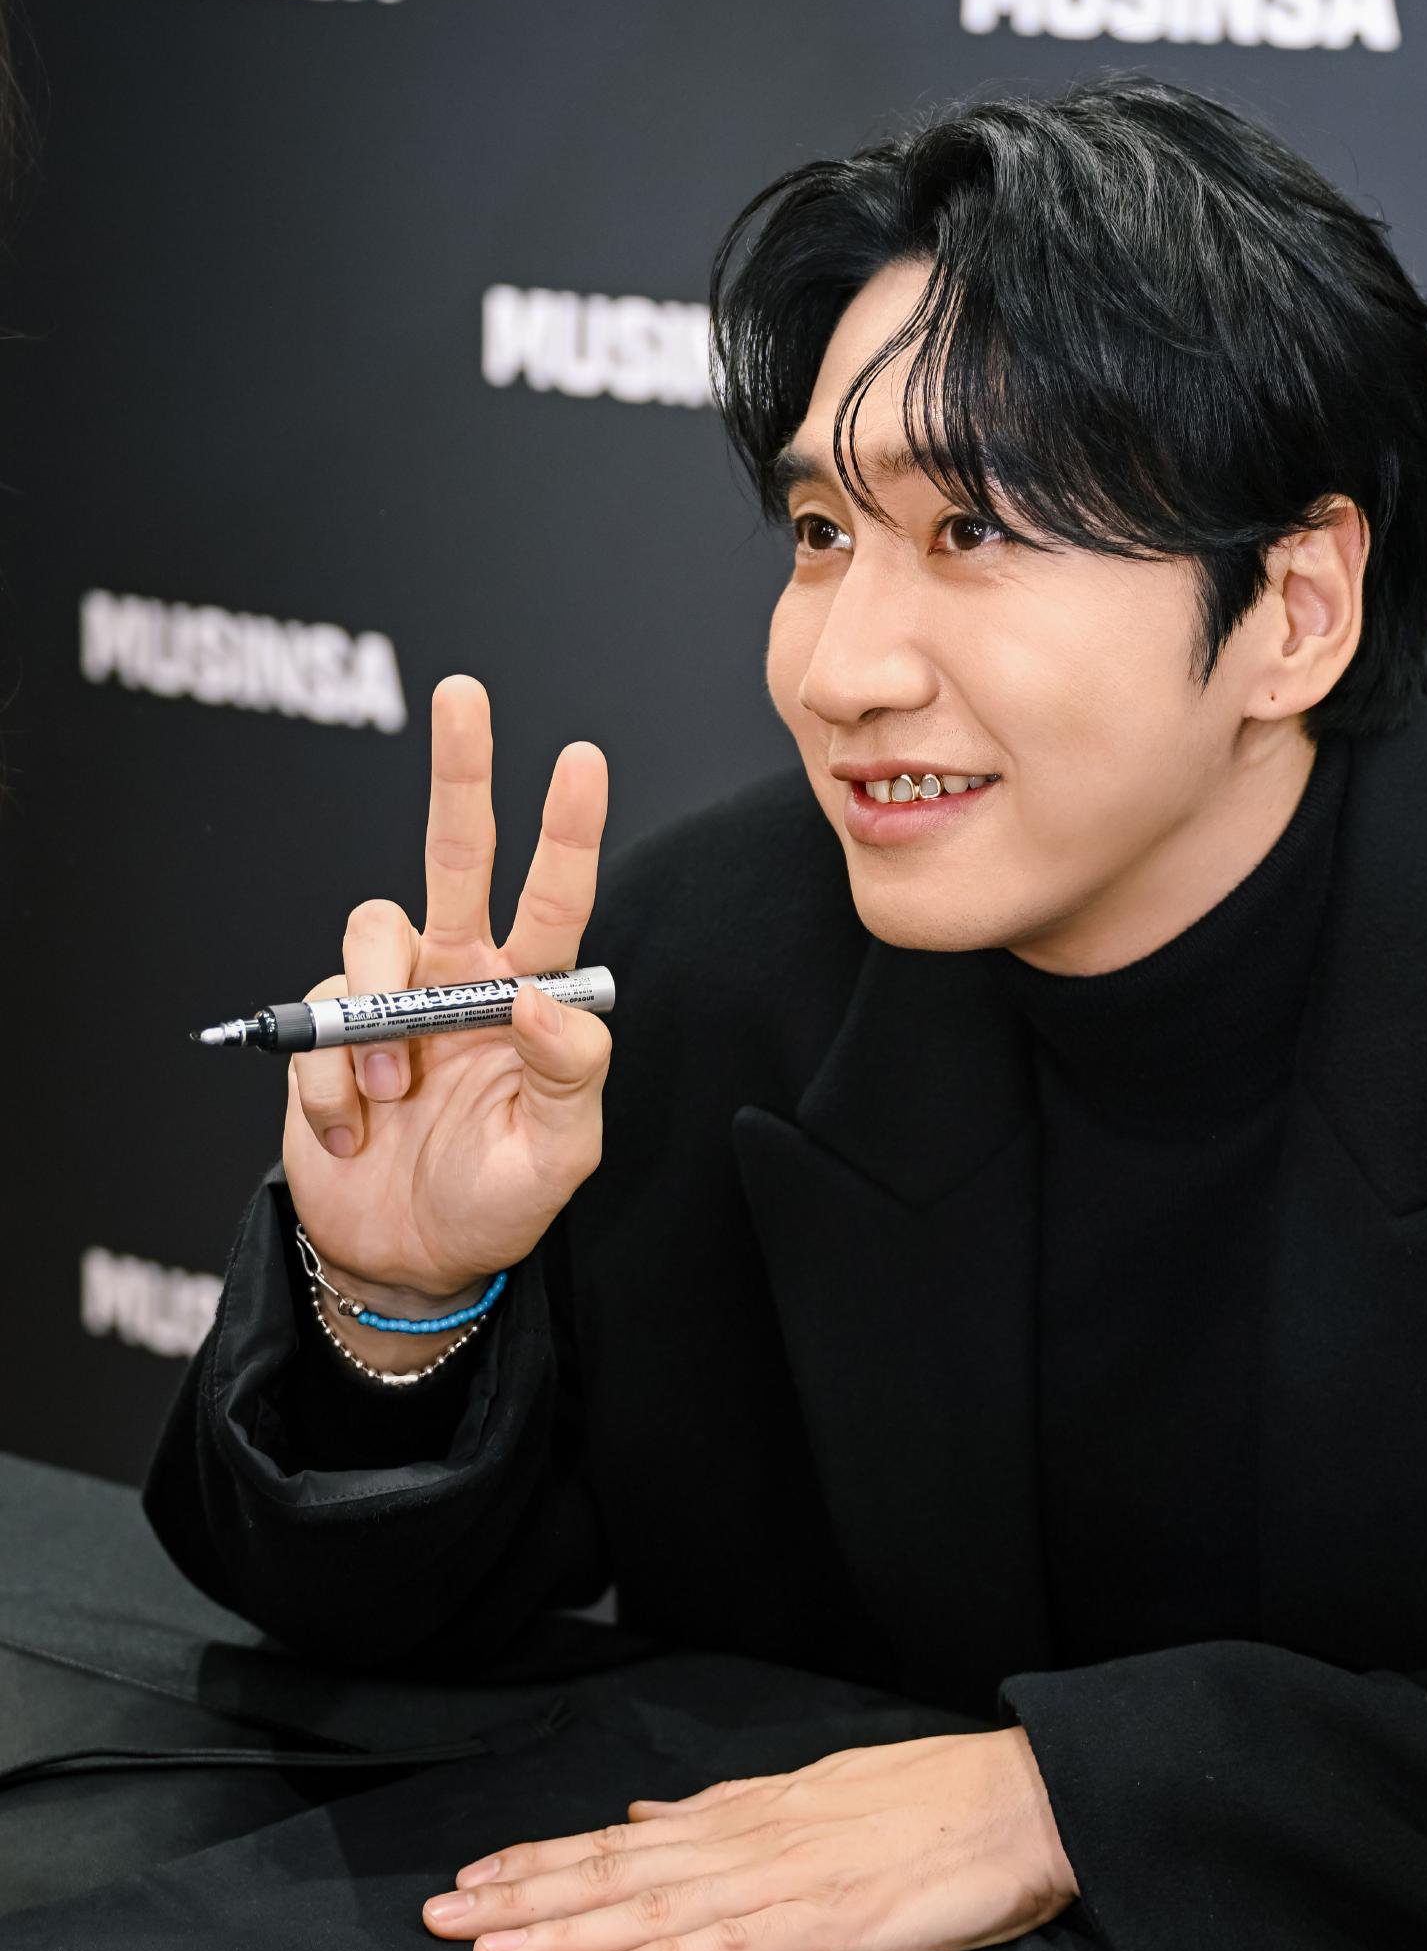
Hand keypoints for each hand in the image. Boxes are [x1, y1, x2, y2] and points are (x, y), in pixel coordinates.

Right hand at [283, 675, 610, 1322]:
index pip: (555, 895)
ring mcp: (390, 997)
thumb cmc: (495, 1201)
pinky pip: (321, 1026)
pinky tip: (355, 1133)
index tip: (582, 758)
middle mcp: (460, 974)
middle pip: (457, 850)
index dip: (568, 828)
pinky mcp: (325, 1031)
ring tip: (396, 1095)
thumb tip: (542, 1000)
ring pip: (373, 928)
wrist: (405, 1259)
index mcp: (528, 992)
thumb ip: (569, 1076)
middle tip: (464, 692)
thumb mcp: (558, 1154)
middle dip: (461, 769)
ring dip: (380, 1018)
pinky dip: (333, 1087)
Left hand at [420, 1729, 1078, 1950]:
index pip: (622, 1843)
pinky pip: (739, 1947)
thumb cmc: (929, 1804)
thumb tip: (649, 1818)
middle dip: (524, 1898)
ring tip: (494, 1949)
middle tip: (438, 1919)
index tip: (469, 1879)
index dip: (542, 1861)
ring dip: (570, 1931)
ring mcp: (789, 1880)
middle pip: (618, 1874)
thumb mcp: (814, 1793)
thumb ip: (727, 1813)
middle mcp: (752, 1842)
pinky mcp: (834, 1921)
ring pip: (657, 1910)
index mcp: (748, 1817)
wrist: (1025, 1800)